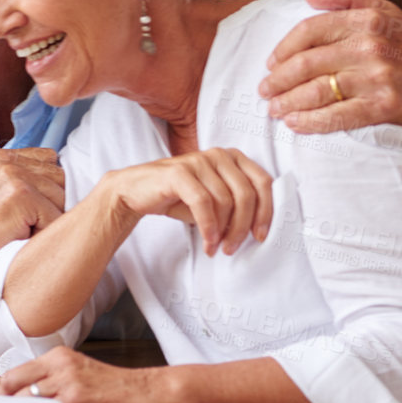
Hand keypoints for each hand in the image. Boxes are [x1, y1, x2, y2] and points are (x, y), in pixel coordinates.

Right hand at [0, 148, 64, 269]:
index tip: (30, 208)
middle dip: (53, 202)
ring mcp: (11, 175)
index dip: (48, 188)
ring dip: (51, 218)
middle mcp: (5, 160)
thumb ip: (28, 177)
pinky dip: (48, 232)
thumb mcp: (1, 193)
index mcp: (0, 156)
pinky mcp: (20, 194)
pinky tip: (24, 237)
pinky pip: (57, 214)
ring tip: (23, 229)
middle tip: (25, 222)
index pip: (51, 160)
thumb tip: (74, 177)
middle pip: (60, 176)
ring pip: (62, 195)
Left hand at [0, 347, 169, 402]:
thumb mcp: (82, 374)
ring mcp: (68, 384)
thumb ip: (55, 383)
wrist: (149, 393)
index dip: (0, 394)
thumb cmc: (118, 389)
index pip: (15, 373)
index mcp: (59, 357)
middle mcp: (60, 366)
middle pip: (13, 384)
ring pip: (25, 400)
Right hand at [100, 148, 271, 256]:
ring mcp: (198, 160)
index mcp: (232, 158)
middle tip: (232, 248)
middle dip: (242, 227)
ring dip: (222, 231)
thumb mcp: (214, 199)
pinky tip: (207, 240)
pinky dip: (208, 226)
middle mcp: (218, 154)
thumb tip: (259, 228)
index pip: (263, 183)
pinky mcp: (179, 172)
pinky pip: (203, 203)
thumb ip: (236, 204)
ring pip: (225, 202)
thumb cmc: (178, 197)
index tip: (260, 236)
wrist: (135, 192)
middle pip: (246, 195)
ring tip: (215, 246)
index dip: (266, 212)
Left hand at [259, 0, 401, 138]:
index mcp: (368, 20)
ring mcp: (378, 77)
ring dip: (288, 102)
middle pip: (307, 63)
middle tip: (264, 90)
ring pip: (317, 90)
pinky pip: (337, 115)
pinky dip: (311, 122)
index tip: (271, 63)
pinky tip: (295, 124)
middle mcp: (371, 45)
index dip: (284, 48)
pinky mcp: (384, 106)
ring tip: (274, 109)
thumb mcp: (388, 14)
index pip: (310, 30)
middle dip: (278, 80)